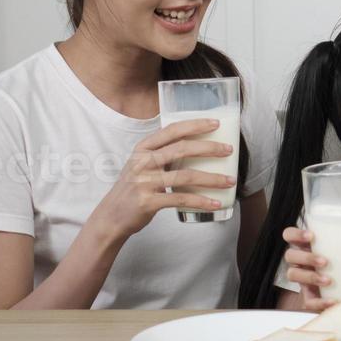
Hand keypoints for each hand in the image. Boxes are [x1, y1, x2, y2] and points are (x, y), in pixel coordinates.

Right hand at [89, 118, 235, 242]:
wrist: (111, 216)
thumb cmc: (132, 188)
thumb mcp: (141, 165)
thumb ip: (162, 154)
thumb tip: (197, 147)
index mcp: (142, 148)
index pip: (172, 130)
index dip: (195, 125)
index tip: (215, 123)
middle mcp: (142, 162)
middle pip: (182, 149)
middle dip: (209, 148)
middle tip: (228, 150)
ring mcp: (144, 182)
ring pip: (185, 175)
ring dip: (212, 178)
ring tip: (230, 180)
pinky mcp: (148, 202)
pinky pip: (181, 199)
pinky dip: (201, 201)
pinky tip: (215, 202)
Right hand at [282, 226, 336, 311]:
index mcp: (307, 245)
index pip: (290, 235)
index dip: (295, 234)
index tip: (312, 236)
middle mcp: (301, 261)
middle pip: (290, 255)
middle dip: (306, 257)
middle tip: (325, 261)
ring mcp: (303, 280)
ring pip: (293, 275)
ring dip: (310, 276)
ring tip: (328, 280)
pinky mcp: (309, 298)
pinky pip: (308, 301)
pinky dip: (319, 302)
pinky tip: (332, 300)